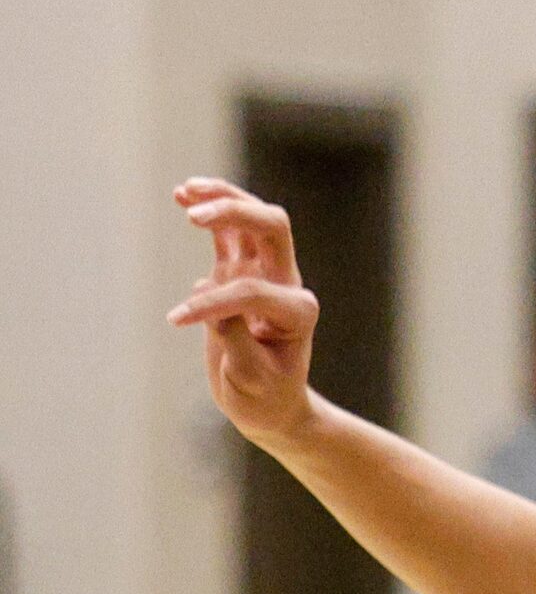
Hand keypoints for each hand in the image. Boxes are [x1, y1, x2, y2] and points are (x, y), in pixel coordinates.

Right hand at [166, 179, 319, 445]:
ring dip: (223, 198)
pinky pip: (228, 232)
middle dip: (237, 213)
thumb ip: (234, 338)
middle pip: (273, 228)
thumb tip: (208, 294)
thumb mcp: (250, 379)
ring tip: (185, 190)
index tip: (179, 320)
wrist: (270, 403)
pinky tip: (181, 193)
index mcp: (298, 312)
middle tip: (194, 217)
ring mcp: (264, 273)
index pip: (253, 291)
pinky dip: (210, 208)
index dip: (215, 303)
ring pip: (252, 218)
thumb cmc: (265, 395)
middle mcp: (286, 284)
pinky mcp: (239, 271)